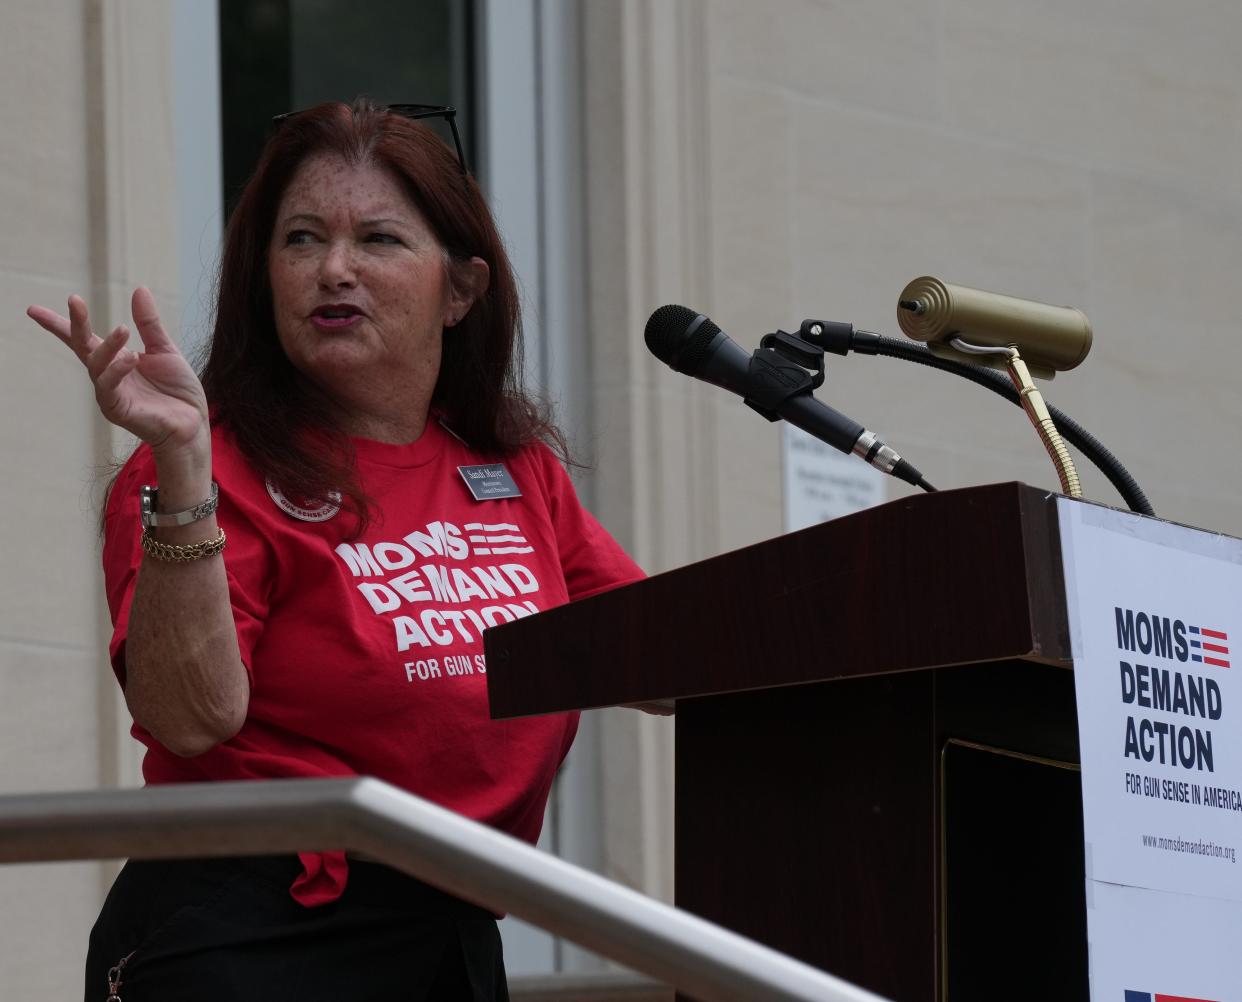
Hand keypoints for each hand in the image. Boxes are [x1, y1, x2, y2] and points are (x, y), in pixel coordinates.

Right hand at [27, 288, 208, 456]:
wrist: (192, 423)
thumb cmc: (177, 390)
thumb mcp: (164, 350)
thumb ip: (149, 324)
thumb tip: (139, 289)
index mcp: (115, 360)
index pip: (82, 339)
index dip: (60, 324)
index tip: (33, 310)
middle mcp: (106, 375)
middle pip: (81, 346)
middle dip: (74, 323)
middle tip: (74, 300)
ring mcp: (109, 393)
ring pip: (96, 364)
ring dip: (108, 345)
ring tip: (123, 330)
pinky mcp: (116, 409)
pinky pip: (108, 386)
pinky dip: (116, 369)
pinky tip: (130, 357)